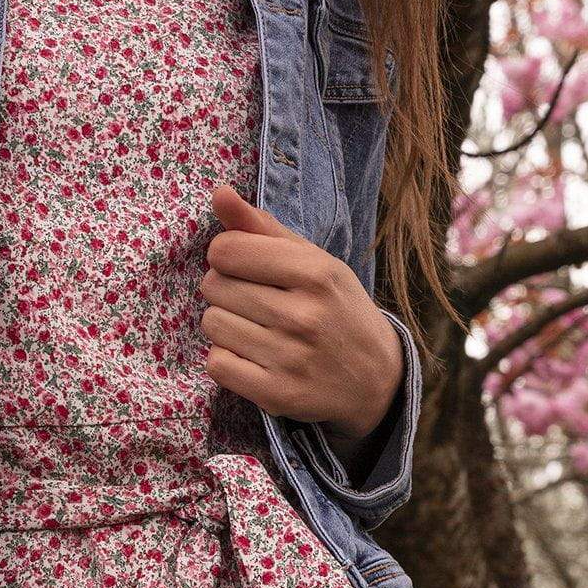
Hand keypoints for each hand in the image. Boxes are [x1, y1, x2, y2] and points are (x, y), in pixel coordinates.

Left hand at [199, 183, 403, 442]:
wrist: (375, 377)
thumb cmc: (334, 307)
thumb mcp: (312, 260)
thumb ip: (262, 227)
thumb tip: (219, 193)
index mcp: (315, 272)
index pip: (225, 250)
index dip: (227, 255)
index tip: (246, 266)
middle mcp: (304, 315)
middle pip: (214, 286)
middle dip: (226, 289)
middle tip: (257, 300)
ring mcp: (291, 358)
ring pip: (212, 323)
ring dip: (225, 324)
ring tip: (257, 328)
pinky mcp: (278, 395)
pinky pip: (216, 364)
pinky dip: (226, 358)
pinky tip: (254, 356)